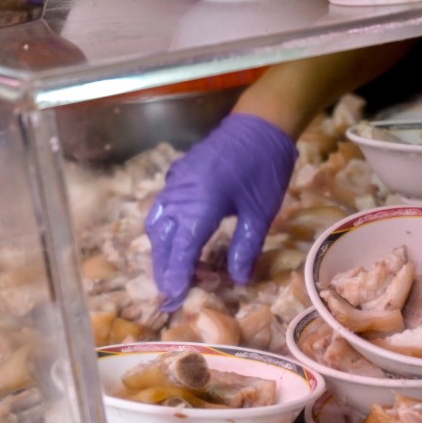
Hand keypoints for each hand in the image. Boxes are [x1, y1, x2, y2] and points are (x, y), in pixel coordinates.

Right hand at [145, 113, 296, 311]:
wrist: (260, 125)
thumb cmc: (264, 169)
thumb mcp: (261, 213)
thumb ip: (246, 248)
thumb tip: (238, 280)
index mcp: (201, 203)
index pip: (182, 248)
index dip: (177, 274)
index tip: (174, 297)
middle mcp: (180, 193)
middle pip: (163, 238)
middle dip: (164, 267)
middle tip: (169, 293)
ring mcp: (175, 182)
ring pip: (157, 223)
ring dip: (161, 250)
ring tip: (171, 272)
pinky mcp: (178, 176)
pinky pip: (162, 207)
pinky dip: (164, 229)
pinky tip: (176, 242)